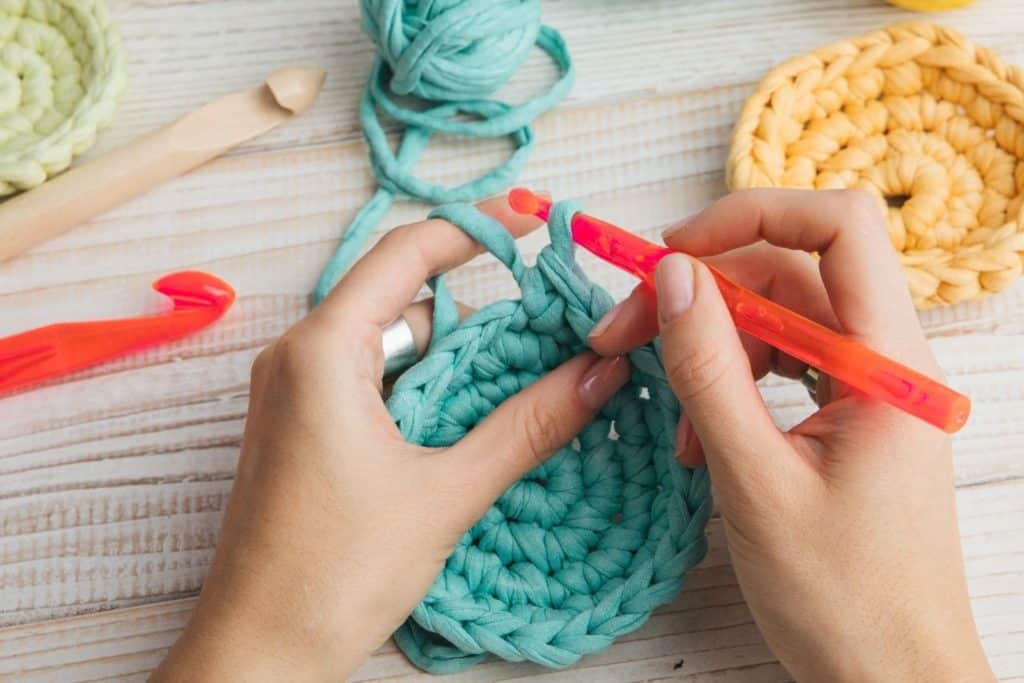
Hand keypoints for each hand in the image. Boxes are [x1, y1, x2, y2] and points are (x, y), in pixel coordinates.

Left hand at [152, 197, 629, 681]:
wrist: (256, 654)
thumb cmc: (332, 575)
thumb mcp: (446, 493)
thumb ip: (527, 426)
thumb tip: (599, 373)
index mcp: (323, 350)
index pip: (407, 252)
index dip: (475, 228)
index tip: (532, 222)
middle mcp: (298, 355)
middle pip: (403, 298)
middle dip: (475, 311)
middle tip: (545, 331)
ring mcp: (293, 391)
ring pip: (390, 342)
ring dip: (451, 360)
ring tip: (514, 391)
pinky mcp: (300, 425)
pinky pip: (369, 378)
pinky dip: (421, 388)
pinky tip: (463, 424)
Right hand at [588, 189, 993, 681]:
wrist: (892, 679)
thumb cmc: (843, 599)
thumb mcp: (754, 480)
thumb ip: (709, 370)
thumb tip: (671, 276)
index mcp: (889, 362)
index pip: (839, 227)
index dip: (752, 214)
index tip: (673, 250)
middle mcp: (887, 360)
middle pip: (788, 273)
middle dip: (701, 293)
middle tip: (622, 332)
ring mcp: (869, 389)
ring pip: (777, 319)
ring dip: (709, 346)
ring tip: (664, 406)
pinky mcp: (848, 417)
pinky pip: (781, 366)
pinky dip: (730, 383)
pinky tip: (696, 432)